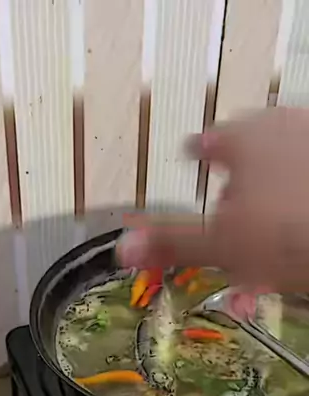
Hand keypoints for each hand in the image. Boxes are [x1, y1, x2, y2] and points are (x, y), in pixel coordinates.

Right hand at [119, 107, 308, 291]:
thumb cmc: (283, 232)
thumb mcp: (218, 244)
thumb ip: (171, 242)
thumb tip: (124, 247)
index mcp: (245, 139)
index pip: (212, 140)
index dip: (200, 151)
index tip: (194, 153)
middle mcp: (285, 130)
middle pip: (251, 153)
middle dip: (238, 184)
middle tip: (230, 208)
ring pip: (283, 171)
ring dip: (268, 200)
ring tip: (264, 232)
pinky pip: (305, 188)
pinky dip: (295, 208)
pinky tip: (292, 233)